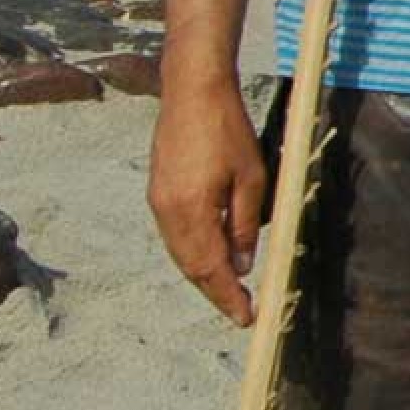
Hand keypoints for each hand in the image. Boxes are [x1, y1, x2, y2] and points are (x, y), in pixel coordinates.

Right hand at [146, 85, 269, 325]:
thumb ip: (244, 225)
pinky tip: (212, 260)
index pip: (210, 268)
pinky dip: (194, 255)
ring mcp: (158, 203)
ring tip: (230, 293)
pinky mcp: (158, 193)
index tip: (246, 318)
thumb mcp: (252, 179)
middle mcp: (167, 212)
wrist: (192, 92)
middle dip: (216, 293)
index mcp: (190, 211)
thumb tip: (242, 265)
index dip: (228, 297)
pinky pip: (176, 237)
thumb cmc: (228, 130)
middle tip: (242, 312)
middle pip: (191, 267)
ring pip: (181, 254)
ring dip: (204, 276)